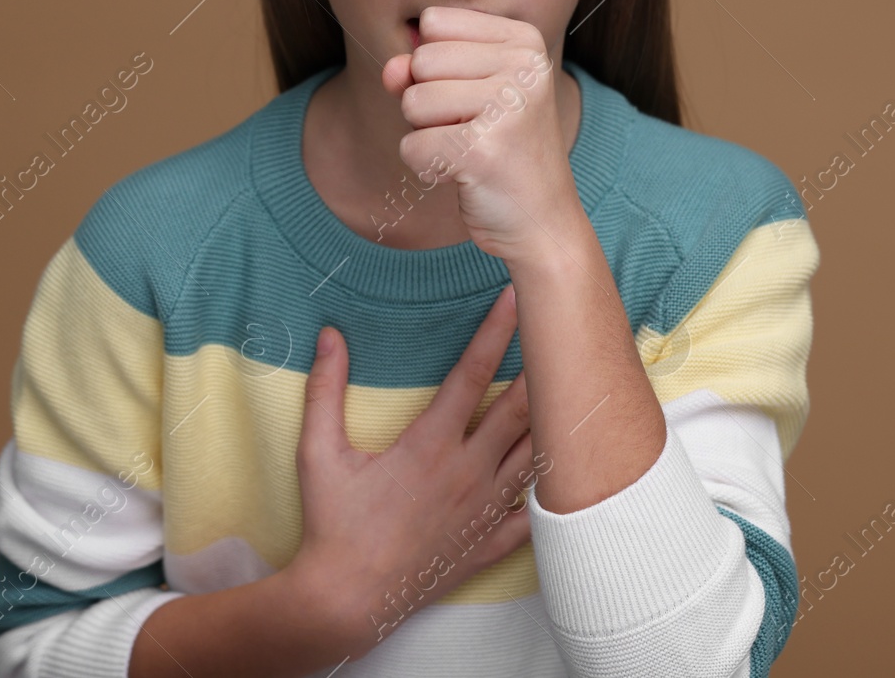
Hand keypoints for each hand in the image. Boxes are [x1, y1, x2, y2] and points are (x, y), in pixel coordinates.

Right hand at [288, 284, 542, 656]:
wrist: (348, 598)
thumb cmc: (333, 524)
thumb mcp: (317, 453)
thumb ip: (325, 391)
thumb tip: (329, 336)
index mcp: (429, 445)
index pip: (471, 374)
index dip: (496, 331)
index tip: (516, 296)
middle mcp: (467, 472)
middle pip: (520, 407)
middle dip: (543, 364)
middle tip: (563, 329)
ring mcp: (484, 508)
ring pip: (537, 453)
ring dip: (555, 418)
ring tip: (577, 384)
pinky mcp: (489, 542)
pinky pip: (535, 513)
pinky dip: (555, 488)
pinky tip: (573, 467)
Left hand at [382, 6, 578, 264]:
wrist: (542, 222)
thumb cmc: (502, 152)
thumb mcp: (465, 94)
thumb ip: (422, 68)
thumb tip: (390, 69)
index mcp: (524, 40)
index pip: (434, 23)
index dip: (437, 66)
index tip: (477, 97)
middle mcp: (523, 65)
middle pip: (421, 61)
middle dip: (430, 103)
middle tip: (475, 130)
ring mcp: (507, 106)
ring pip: (412, 103)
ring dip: (428, 135)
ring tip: (472, 150)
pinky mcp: (482, 151)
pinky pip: (412, 147)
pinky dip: (427, 168)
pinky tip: (466, 175)